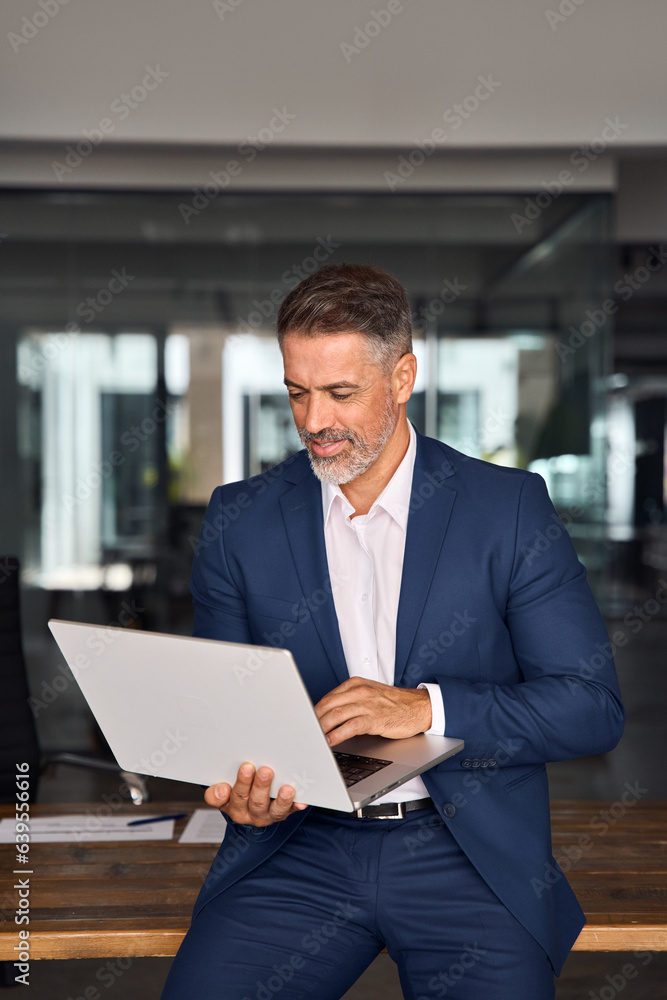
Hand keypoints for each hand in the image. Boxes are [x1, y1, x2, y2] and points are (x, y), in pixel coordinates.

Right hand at [205, 762, 307, 826]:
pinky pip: (290, 811)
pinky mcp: (282, 813)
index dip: (222, 793)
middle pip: (253, 801)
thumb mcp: (224, 791)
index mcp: (230, 804)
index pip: (223, 800)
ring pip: (274, 810)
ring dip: (281, 799)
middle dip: (259, 786)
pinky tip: (302, 801)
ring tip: (287, 789)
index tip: (227, 784)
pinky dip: (296, 805)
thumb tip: (222, 788)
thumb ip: (218, 790)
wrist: (252, 809)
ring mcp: (267, 815)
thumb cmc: (239, 792)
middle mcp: (248, 813)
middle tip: (264, 771)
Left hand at [314, 677, 431, 746]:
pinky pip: (350, 726)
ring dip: (321, 728)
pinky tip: (330, 742)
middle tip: (304, 732)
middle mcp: (360, 691)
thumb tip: (329, 715)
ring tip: (312, 738)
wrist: (419, 707)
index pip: (328, 697)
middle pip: (328, 705)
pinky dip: (336, 734)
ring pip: (336, 714)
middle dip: (313, 720)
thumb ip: (351, 700)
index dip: (313, 711)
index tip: (305, 721)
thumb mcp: (370, 694)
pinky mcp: (375, 718)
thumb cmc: (394, 704)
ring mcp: (367, 704)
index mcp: (356, 684)